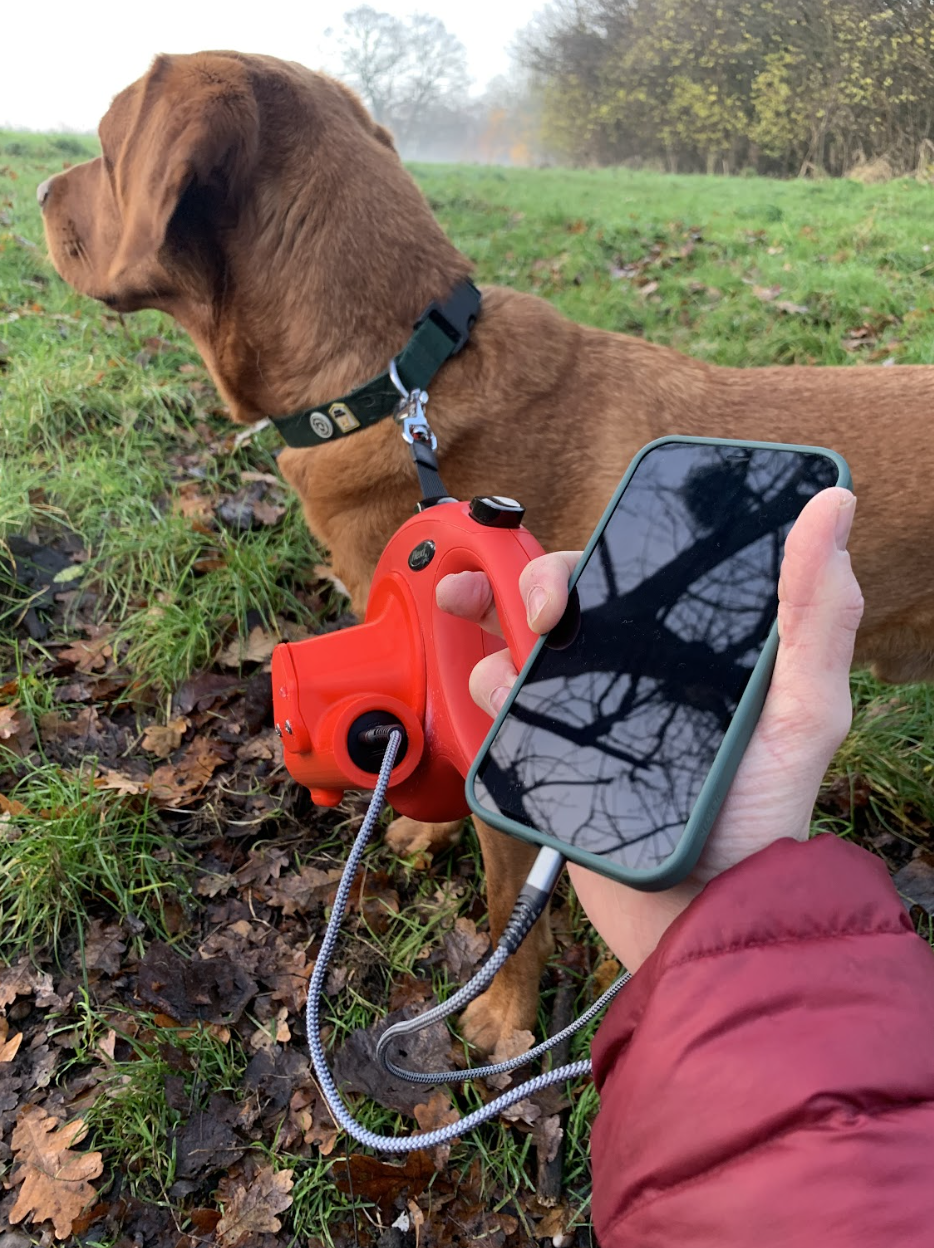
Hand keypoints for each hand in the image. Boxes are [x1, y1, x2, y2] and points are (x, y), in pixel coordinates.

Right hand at [437, 487, 863, 970]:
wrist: (693, 918)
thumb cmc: (761, 819)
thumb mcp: (804, 711)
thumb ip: (818, 614)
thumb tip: (832, 505)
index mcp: (690, 649)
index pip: (639, 572)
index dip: (603, 549)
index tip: (586, 564)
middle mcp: (634, 671)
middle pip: (567, 596)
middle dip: (536, 585)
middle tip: (542, 619)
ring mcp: (588, 711)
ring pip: (521, 642)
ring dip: (504, 643)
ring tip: (516, 681)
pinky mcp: (549, 750)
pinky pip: (499, 700)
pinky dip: (490, 694)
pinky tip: (508, 715)